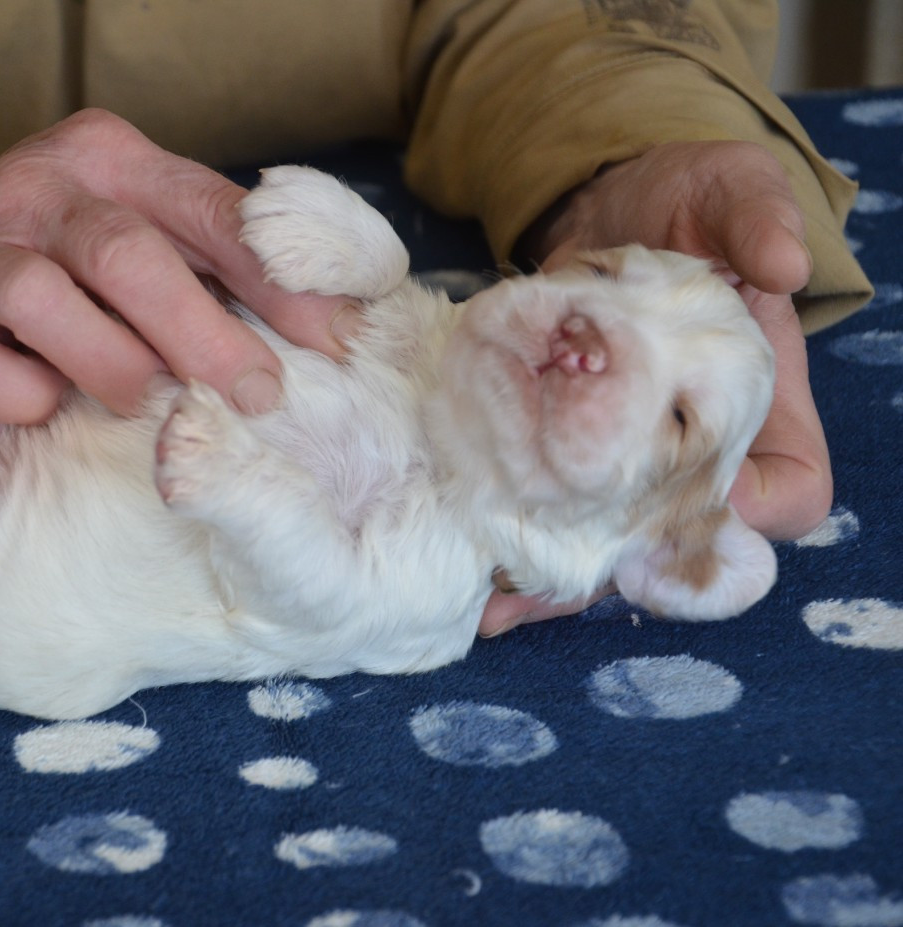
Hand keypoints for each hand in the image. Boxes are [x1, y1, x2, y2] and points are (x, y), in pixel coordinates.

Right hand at [0, 108, 354, 422]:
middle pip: (127, 254)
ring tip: (150, 405)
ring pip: (44, 301)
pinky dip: (25, 398)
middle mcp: (35, 192)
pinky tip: (48, 406)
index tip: (337, 342)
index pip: (209, 211)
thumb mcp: (132, 224)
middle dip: (203, 334)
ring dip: (112, 366)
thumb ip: (213, 261)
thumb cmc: (52, 251)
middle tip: (256, 396)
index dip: (278, 280)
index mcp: (107, 158)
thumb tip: (331, 327)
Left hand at [479, 140, 831, 635]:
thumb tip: (782, 263)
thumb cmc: (691, 201)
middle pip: (676, 542)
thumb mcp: (731, 189)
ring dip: (548, 577)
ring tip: (491, 603)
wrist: (608, 199)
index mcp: (763, 407)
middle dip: (620, 573)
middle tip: (559, 589)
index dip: (757, 510)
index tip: (704, 500)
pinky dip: (503, 535)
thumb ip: (756, 218)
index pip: (789, 491)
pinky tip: (462, 556)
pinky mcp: (555, 448)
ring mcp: (620, 458)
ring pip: (599, 543)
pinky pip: (538, 507)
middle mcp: (693, 451)